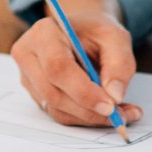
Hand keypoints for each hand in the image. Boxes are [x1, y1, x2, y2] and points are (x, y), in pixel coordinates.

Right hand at [8, 0, 137, 127]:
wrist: (82, 34)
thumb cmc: (95, 32)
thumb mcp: (115, 37)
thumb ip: (119, 63)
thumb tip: (114, 96)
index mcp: (44, 33)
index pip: (57, 68)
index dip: (83, 91)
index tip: (110, 105)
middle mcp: (28, 55)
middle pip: (54, 93)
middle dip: (89, 109)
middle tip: (121, 115)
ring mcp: (29, 77)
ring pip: (57, 109)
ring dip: (91, 117)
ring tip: (122, 113)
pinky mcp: (36, 95)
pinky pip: (60, 114)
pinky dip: (86, 118)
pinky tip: (107, 113)